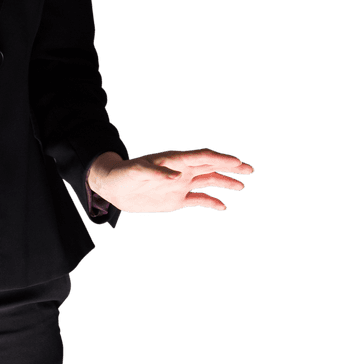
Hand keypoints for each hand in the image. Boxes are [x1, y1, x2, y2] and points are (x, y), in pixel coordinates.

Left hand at [87, 148, 253, 213]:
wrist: (113, 187)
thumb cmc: (123, 175)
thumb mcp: (135, 172)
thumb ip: (155, 172)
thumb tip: (176, 175)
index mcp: (174, 160)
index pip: (202, 157)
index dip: (220, 158)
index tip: (237, 162)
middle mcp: (181, 170)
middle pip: (211, 166)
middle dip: (230, 166)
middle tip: (249, 168)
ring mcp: (180, 184)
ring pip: (208, 181)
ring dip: (225, 182)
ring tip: (242, 185)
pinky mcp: (175, 199)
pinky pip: (197, 199)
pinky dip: (210, 202)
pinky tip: (223, 206)